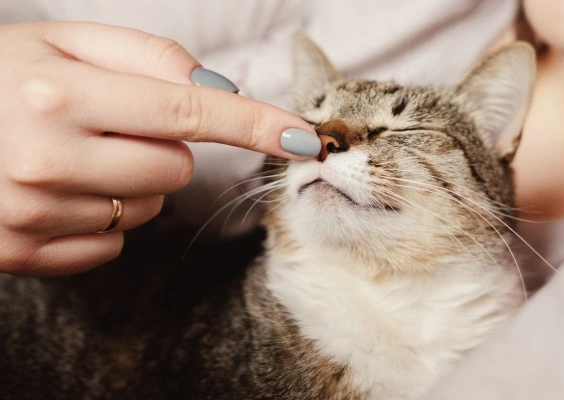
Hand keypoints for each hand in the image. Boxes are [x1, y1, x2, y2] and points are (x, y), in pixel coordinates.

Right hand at [0, 21, 317, 275]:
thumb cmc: (2, 75)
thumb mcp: (64, 40)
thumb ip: (148, 55)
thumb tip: (220, 88)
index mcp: (60, 95)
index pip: (190, 111)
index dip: (255, 123)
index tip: (303, 138)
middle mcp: (48, 160)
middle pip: (175, 168)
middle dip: (161, 146)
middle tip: (108, 126)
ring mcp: (33, 214)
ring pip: (147, 208)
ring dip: (129, 181)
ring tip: (74, 156)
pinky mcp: (23, 252)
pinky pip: (113, 244)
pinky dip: (103, 217)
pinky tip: (60, 190)